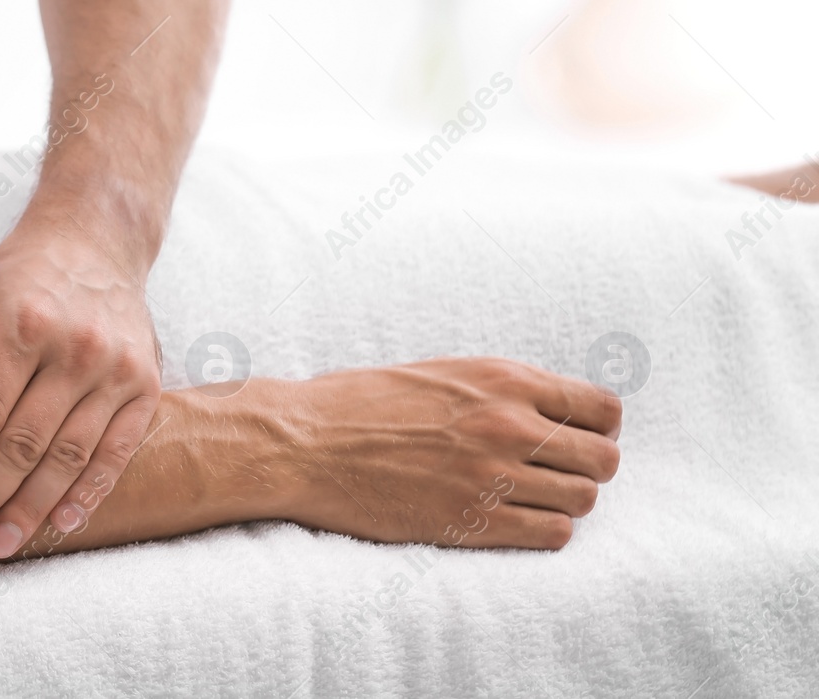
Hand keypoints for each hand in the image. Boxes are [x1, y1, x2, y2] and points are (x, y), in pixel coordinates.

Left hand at [0, 221, 162, 559]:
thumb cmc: (20, 276)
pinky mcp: (146, 382)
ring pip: (68, 457)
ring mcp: (115, 367)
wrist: (96, 238)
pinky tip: (60, 522)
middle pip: (21, 444)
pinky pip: (116, 450)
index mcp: (21, 325)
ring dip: (30, 509)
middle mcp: (73, 347)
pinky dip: (89, 491)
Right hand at [271, 357, 622, 547]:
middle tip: (554, 471)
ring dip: (564, 501)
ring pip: (582, 500)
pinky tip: (513, 520)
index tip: (576, 436)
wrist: (303, 442)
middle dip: (587, 467)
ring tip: (530, 498)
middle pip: (602, 459)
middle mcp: (507, 425)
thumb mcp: (439, 372)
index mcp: (501, 380)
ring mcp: (491, 476)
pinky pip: (551, 534)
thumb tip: (550, 407)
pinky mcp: (471, 522)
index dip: (598, 426)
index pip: (602, 408)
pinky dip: (544, 530)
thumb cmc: (358, 402)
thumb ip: (499, 388)